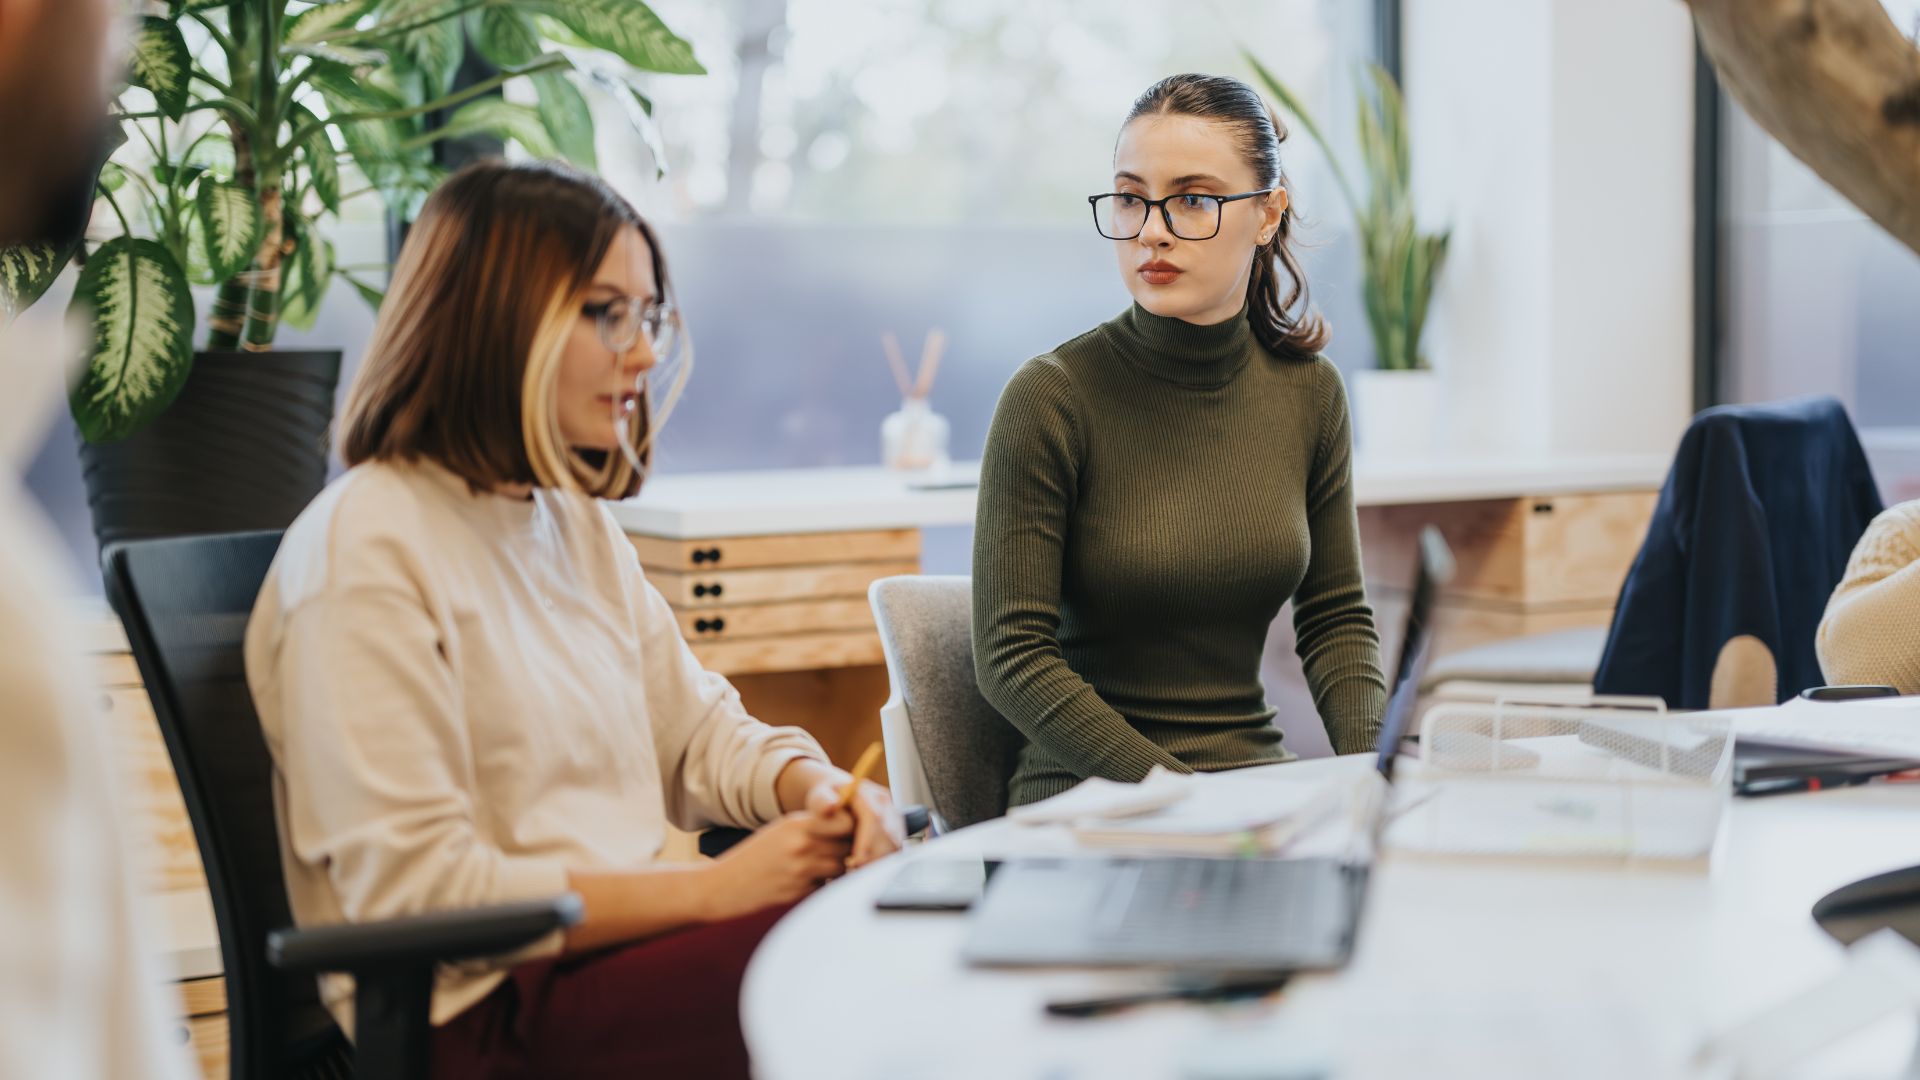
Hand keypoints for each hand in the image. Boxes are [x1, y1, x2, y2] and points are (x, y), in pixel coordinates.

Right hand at [700, 811, 851, 921]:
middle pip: (847, 846)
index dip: (851, 828)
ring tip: (820, 868)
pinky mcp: (799, 893)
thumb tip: (848, 827)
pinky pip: (826, 886)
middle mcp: (801, 845)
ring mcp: (801, 870)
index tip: (848, 832)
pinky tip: (804, 883)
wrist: (723, 885)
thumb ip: (811, 827)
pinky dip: (822, 886)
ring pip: (841, 868)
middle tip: (838, 852)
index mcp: (796, 824)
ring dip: (837, 869)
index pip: (844, 822)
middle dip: (848, 850)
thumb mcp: (780, 831)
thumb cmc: (754, 857)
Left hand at [803, 779, 904, 869]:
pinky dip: (879, 867)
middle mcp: (887, 808)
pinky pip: (893, 855)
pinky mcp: (893, 837)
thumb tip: (830, 807)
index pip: (874, 817)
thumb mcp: (819, 796)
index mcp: (870, 794)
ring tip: (858, 878)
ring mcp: (893, 822)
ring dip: (878, 864)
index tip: (856, 860)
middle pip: (889, 835)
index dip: (867, 840)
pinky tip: (863, 876)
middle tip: (857, 875)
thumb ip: (821, 801)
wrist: (836, 800)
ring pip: (894, 847)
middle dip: (875, 857)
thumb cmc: (826, 800)